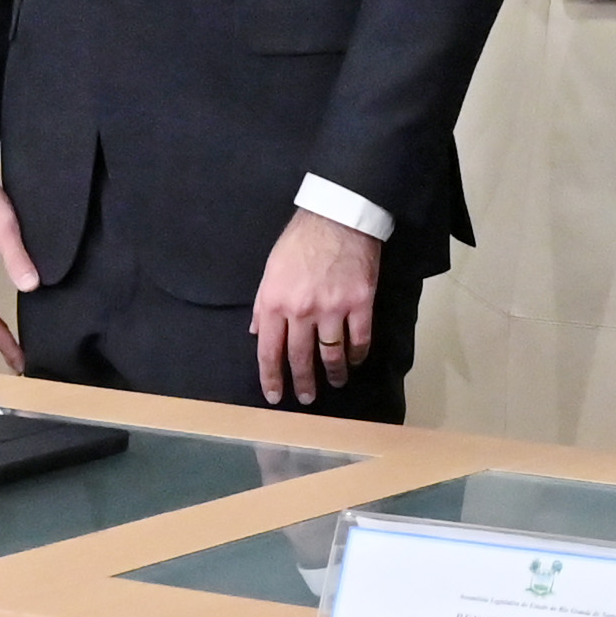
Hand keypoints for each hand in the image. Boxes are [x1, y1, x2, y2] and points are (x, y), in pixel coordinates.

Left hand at [252, 209, 385, 405]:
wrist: (338, 218)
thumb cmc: (300, 241)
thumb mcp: (270, 270)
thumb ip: (262, 303)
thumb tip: (255, 332)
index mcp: (275, 302)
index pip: (269, 351)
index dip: (271, 377)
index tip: (274, 395)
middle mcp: (301, 311)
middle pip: (300, 358)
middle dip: (302, 383)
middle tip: (305, 398)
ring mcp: (333, 309)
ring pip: (331, 354)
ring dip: (333, 374)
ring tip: (334, 383)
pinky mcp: (360, 304)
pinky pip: (359, 340)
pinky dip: (357, 355)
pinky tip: (354, 361)